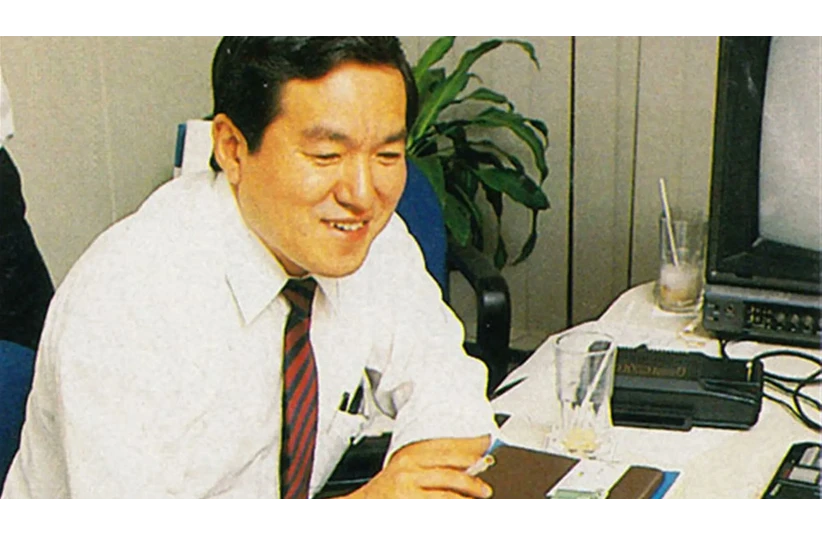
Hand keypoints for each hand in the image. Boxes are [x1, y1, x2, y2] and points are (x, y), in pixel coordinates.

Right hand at [339, 435, 493, 500]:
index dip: (468, 444)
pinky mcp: (408, 499)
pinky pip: (440, 499)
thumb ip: (432, 466)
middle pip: (449, 460)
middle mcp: (408, 464)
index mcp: (410, 454)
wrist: (361, 505)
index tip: (486, 444)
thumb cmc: (385, 494)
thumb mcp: (406, 472)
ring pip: (448, 482)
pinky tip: (463, 501)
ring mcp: (408, 482)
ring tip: (482, 493)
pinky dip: (454, 500)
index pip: (445, 444)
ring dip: (469, 488)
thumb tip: (467, 464)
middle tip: (487, 474)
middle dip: (473, 467)